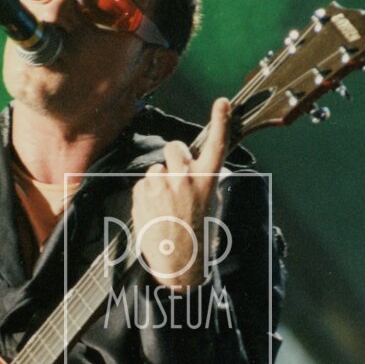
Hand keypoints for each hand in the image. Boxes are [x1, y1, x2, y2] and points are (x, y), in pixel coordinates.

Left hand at [131, 97, 228, 288]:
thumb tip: (190, 165)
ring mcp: (162, 186)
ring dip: (157, 182)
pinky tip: (154, 212)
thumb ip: (201, 180)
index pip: (216, 146)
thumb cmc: (195, 232)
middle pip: (174, 148)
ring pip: (155, 169)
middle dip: (172, 157)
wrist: (178, 261)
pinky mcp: (143, 194)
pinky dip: (145, 195)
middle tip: (175, 177)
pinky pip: (142, 184)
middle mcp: (185, 180)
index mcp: (207, 181)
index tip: (222, 103)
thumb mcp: (209, 204)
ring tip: (165, 205)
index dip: (220, 122)